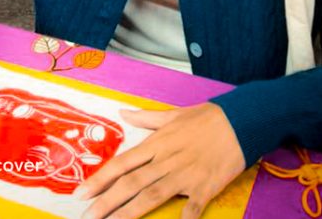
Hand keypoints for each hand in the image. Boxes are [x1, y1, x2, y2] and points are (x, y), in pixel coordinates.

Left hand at [78, 103, 244, 218]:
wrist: (241, 120)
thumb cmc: (206, 118)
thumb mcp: (172, 114)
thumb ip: (145, 118)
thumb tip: (122, 112)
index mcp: (155, 144)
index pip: (121, 163)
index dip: (99, 179)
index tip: (81, 192)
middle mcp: (165, 161)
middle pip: (130, 183)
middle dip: (107, 202)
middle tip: (88, 215)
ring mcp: (184, 175)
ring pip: (151, 195)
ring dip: (130, 212)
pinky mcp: (206, 186)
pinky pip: (192, 206)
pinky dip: (184, 217)